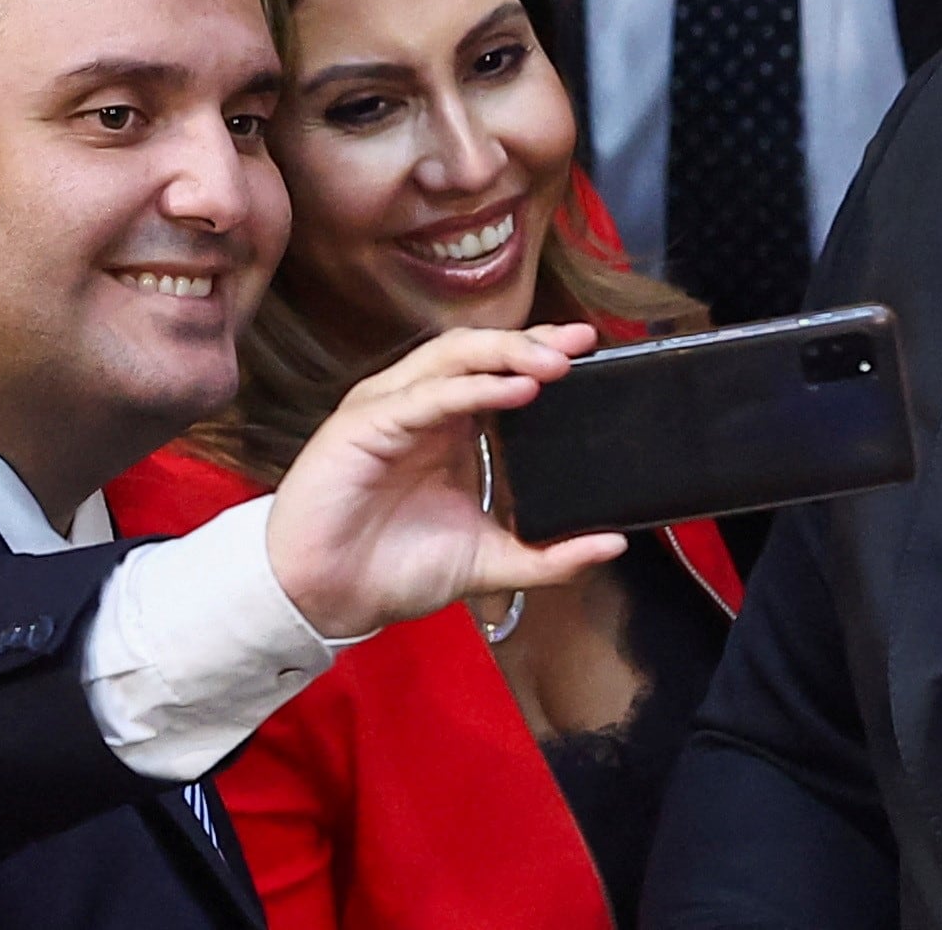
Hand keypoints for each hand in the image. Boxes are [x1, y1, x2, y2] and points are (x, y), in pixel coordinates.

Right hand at [267, 324, 626, 640]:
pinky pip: (424, 395)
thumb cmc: (395, 570)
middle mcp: (422, 408)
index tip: (591, 348)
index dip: (542, 352)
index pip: (501, 370)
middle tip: (580, 343)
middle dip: (532, 341)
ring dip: (506, 352)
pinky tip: (511, 390)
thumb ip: (551, 557)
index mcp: (451, 427)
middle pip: (480, 351)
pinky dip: (470, 387)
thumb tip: (614, 544)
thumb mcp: (491, 561)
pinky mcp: (363, 425)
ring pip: (451, 357)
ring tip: (553, 362)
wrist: (327, 601)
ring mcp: (390, 410)